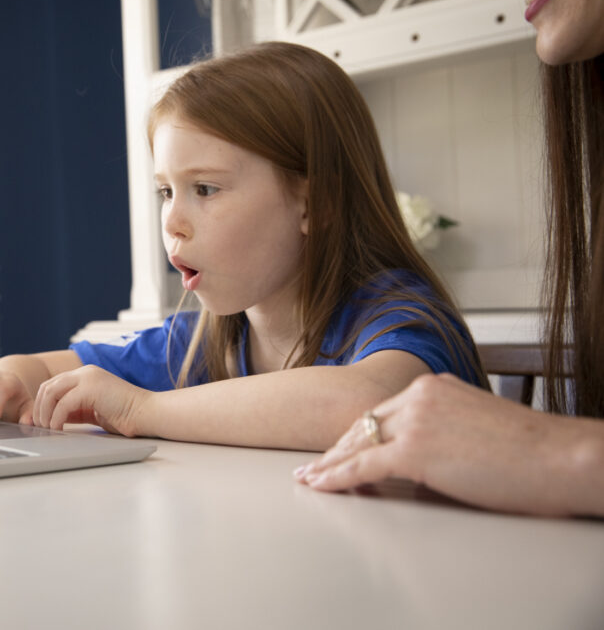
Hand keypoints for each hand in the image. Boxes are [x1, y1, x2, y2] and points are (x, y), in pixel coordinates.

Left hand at [32, 365, 150, 436]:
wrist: (147, 413)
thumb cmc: (125, 415)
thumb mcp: (92, 411)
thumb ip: (74, 410)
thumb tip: (53, 419)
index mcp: (85, 375)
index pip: (53, 385)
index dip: (42, 404)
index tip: (41, 421)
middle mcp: (85, 372)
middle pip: (48, 386)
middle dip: (39, 408)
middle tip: (39, 426)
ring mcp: (88, 378)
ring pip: (52, 392)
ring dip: (45, 412)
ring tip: (47, 428)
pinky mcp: (91, 388)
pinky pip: (63, 403)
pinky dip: (56, 417)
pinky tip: (58, 428)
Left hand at [295, 372, 593, 515]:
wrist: (561, 457)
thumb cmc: (533, 451)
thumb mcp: (478, 428)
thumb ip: (444, 433)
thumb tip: (425, 462)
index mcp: (434, 386)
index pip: (384, 412)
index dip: (359, 434)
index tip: (342, 446)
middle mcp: (419, 395)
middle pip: (364, 425)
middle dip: (337, 448)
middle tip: (315, 465)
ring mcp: (415, 420)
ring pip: (359, 444)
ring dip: (330, 464)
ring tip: (310, 478)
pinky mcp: (415, 450)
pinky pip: (364, 466)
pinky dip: (336, 477)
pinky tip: (320, 485)